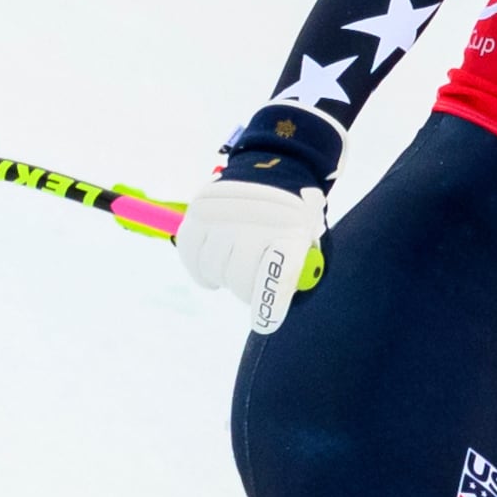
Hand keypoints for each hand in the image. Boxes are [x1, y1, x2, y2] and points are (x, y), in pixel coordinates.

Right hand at [175, 178, 327, 334]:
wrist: (274, 173)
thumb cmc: (290, 224)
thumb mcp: (307, 244)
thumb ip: (294, 277)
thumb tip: (269, 314)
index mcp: (291, 230)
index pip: (279, 274)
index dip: (270, 303)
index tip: (263, 323)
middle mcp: (257, 219)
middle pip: (239, 279)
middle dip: (244, 289)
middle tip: (248, 284)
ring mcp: (225, 213)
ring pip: (213, 268)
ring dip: (222, 275)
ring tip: (233, 264)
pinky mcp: (200, 210)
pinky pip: (189, 254)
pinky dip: (199, 267)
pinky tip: (213, 265)